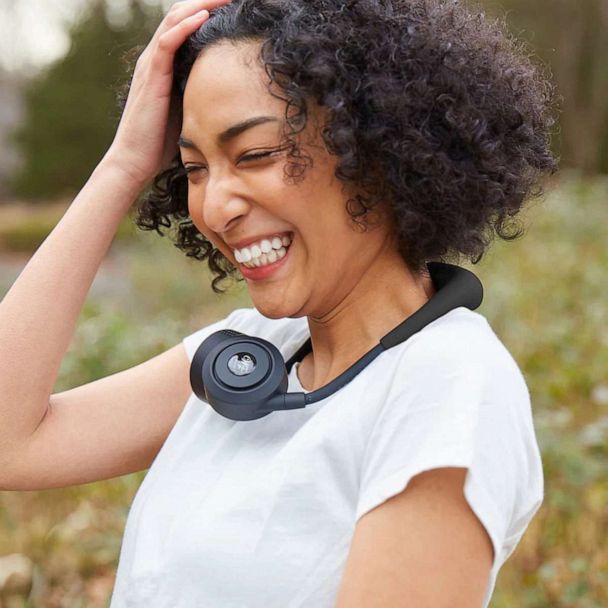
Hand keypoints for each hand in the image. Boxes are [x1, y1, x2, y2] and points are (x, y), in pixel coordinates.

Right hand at [104, 0, 231, 187]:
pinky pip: (166, 43)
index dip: (207, 11)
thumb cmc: (161, 142)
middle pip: (181, 15)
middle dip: (207, 1)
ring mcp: (151, 66)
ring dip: (200, 5)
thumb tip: (226, 92)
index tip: (234, 7)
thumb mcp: (187, 109)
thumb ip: (198, 93)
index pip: (186, 26)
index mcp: (165, 65)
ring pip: (174, 22)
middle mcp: (156, 59)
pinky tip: (203, 17)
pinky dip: (184, 27)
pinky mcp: (151, 78)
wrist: (135, 161)